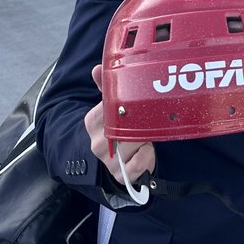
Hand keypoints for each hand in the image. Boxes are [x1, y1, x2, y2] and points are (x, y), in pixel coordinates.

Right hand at [84, 64, 155, 186]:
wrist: (114, 160)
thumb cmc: (116, 128)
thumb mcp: (110, 107)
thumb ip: (107, 88)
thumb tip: (98, 68)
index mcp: (93, 121)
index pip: (110, 108)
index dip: (129, 106)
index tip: (139, 104)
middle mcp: (97, 142)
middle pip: (124, 128)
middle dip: (140, 123)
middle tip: (150, 119)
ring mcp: (108, 161)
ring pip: (133, 146)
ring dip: (146, 139)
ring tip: (149, 135)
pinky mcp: (120, 175)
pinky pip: (138, 165)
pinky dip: (147, 157)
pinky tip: (149, 150)